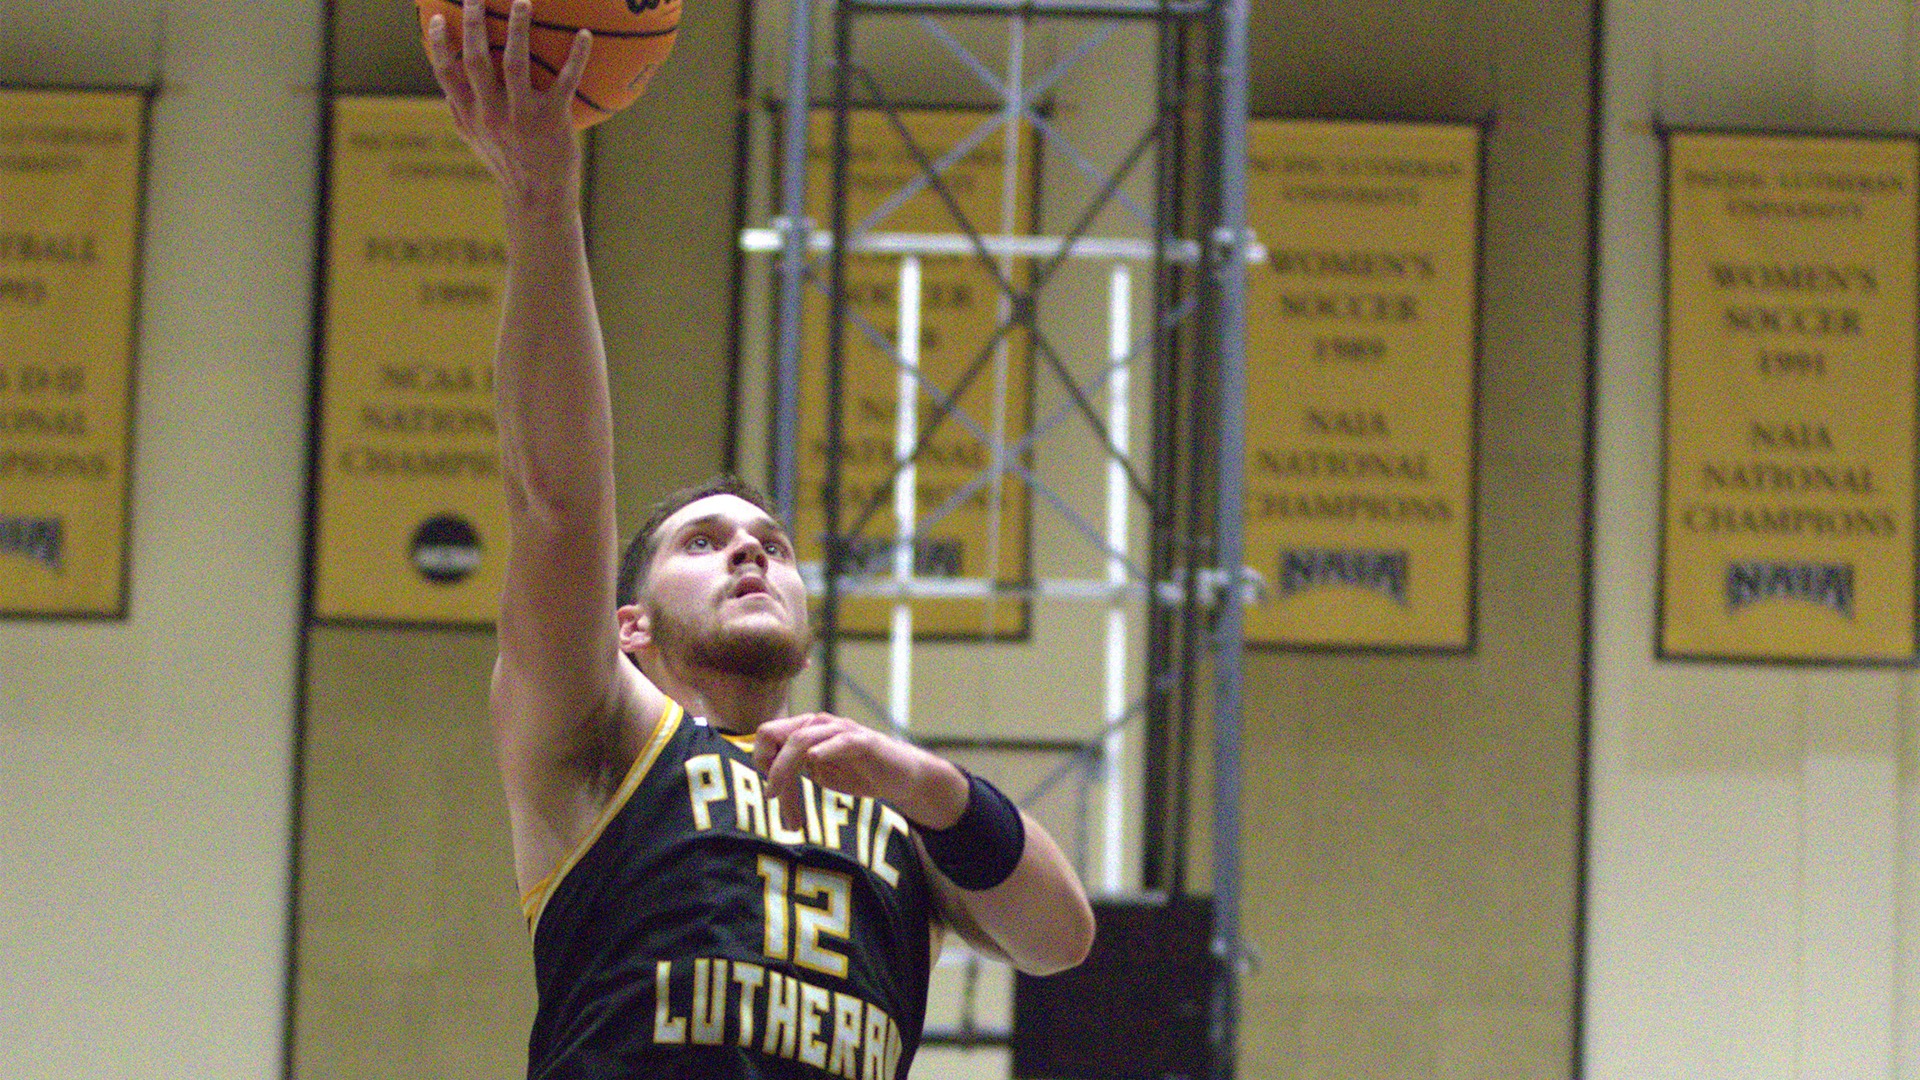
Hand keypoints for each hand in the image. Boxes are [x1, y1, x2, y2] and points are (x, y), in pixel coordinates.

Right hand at [425, 0, 588, 206]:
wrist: (539, 198)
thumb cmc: (508, 165)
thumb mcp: (476, 142)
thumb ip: (461, 112)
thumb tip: (446, 86)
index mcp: (471, 115)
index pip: (447, 74)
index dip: (439, 45)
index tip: (437, 18)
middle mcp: (492, 113)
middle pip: (477, 61)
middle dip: (474, 25)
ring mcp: (522, 116)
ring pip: (515, 64)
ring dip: (519, 29)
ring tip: (523, 1)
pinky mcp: (553, 119)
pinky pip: (565, 81)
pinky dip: (576, 56)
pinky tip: (584, 34)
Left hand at [753, 713, 969, 832]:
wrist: (901, 777)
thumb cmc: (859, 773)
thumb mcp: (819, 774)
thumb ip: (794, 771)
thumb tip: (768, 780)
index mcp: (806, 729)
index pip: (767, 734)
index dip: (760, 761)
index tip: (770, 791)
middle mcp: (819, 723)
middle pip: (776, 734)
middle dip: (768, 768)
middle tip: (771, 797)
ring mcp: (841, 730)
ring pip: (800, 740)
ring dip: (785, 771)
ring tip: (781, 798)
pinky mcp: (862, 741)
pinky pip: (838, 741)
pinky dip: (823, 751)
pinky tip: (814, 761)